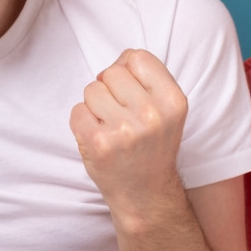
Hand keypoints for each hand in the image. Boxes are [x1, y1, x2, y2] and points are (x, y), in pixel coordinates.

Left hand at [70, 49, 187, 213]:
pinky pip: (77, 111)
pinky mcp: (99, 143)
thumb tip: (119, 60)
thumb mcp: (165, 109)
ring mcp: (124, 130)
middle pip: (112, 72)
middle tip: (120, 114)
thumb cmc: (151, 145)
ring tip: (111, 127)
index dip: (128, 70)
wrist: (145, 193)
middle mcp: (152, 115)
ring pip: (91, 90)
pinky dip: (82, 122)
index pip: (137, 57)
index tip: (130, 92)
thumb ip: (146, 78)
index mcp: (173, 101)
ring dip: (95, 106)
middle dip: (110, 88)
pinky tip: (99, 138)